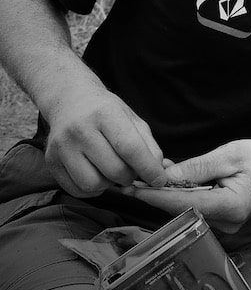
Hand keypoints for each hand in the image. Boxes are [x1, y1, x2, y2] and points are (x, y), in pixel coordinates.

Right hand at [43, 81, 165, 196]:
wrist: (70, 100)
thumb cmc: (106, 111)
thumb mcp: (132, 119)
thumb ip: (149, 145)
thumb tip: (160, 172)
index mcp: (104, 114)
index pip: (130, 148)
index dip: (148, 168)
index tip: (159, 179)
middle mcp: (80, 130)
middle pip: (114, 170)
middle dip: (130, 176)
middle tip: (132, 170)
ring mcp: (62, 147)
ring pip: (93, 184)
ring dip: (110, 184)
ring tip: (112, 171)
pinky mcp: (51, 162)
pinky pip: (76, 190)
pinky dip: (92, 189)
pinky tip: (97, 175)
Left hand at [124, 139, 250, 232]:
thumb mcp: (230, 155)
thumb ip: (197, 168)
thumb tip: (165, 176)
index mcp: (231, 206)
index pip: (184, 204)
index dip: (157, 196)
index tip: (133, 189)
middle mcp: (227, 222)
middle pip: (183, 209)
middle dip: (160, 193)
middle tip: (136, 177)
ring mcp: (225, 225)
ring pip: (188, 209)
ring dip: (171, 193)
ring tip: (155, 174)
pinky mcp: (222, 221)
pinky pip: (197, 208)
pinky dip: (185, 194)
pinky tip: (175, 180)